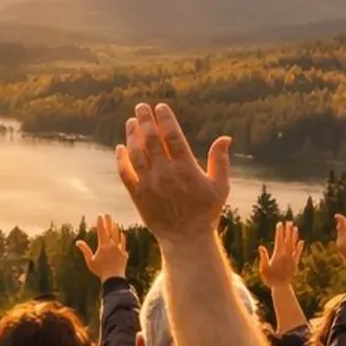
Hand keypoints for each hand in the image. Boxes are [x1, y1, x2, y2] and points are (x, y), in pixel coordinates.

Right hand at [76, 214, 129, 280]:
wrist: (114, 278)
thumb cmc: (100, 270)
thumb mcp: (90, 260)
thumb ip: (85, 250)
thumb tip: (78, 241)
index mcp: (103, 245)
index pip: (101, 231)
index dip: (100, 222)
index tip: (100, 215)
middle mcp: (112, 245)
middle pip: (110, 231)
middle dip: (109, 222)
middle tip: (108, 215)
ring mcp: (119, 249)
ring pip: (118, 235)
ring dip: (115, 228)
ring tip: (114, 223)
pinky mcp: (124, 254)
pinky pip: (123, 243)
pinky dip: (122, 238)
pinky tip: (122, 234)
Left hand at [116, 104, 229, 244]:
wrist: (186, 238)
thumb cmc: (206, 211)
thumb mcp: (220, 186)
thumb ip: (220, 161)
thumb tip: (225, 138)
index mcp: (186, 168)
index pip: (173, 137)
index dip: (165, 120)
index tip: (160, 107)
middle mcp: (165, 174)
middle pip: (151, 140)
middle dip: (145, 120)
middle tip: (141, 107)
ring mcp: (149, 184)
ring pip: (136, 154)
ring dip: (132, 135)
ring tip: (131, 122)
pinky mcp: (137, 195)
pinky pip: (125, 173)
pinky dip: (121, 160)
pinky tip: (120, 147)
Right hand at [257, 220, 303, 289]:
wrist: (280, 287)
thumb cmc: (269, 278)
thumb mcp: (263, 268)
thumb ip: (263, 257)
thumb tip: (261, 247)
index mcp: (278, 255)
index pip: (279, 240)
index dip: (279, 232)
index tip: (280, 224)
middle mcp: (286, 255)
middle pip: (287, 240)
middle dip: (287, 231)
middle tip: (288, 222)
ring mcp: (291, 259)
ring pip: (293, 245)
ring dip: (294, 236)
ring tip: (295, 228)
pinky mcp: (295, 263)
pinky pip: (298, 253)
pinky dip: (300, 247)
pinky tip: (301, 241)